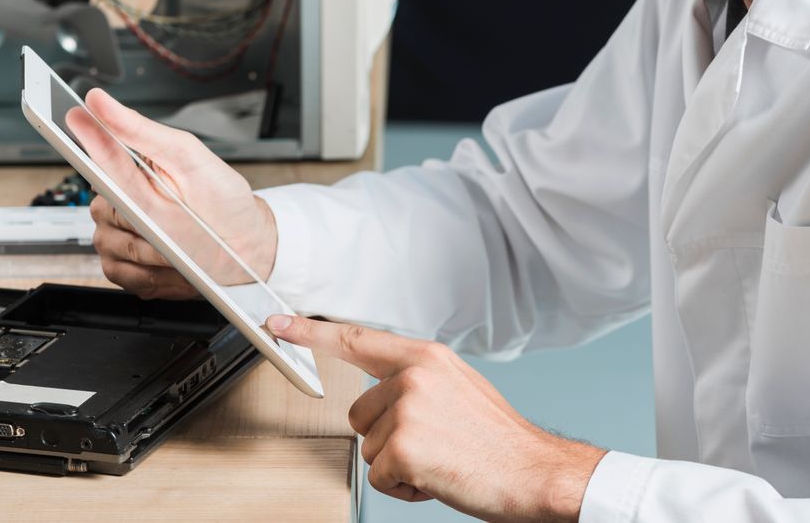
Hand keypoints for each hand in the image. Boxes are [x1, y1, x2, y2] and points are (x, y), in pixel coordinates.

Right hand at [68, 89, 277, 299]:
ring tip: (179, 241)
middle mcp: (121, 201)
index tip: (72, 119)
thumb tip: (99, 100)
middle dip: (135, 213)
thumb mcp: (189, 156)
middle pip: (100, 205)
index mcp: (133, 168)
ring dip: (147, 245)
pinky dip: (146, 272)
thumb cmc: (223, 199)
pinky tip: (170, 263)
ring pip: (108, 241)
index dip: (79, 136)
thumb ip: (141, 130)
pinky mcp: (125, 269)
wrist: (248, 247)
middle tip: (168, 214)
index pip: (94, 150)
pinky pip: (116, 272)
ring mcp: (120, 236)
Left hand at [267, 315, 604, 521]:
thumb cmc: (495, 438)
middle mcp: (414, 375)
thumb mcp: (458, 387)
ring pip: (369, 447)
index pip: (358, 338)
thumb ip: (417, 380)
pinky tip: (437, 477)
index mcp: (426, 356)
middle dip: (386, 436)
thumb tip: (382, 393)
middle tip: (433, 444)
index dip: (312, 331)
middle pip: (359, 412)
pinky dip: (405, 487)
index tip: (278, 323)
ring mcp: (408, 408)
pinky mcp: (405, 445)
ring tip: (440, 459)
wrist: (531, 470)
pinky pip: (381, 476)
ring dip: (398, 464)